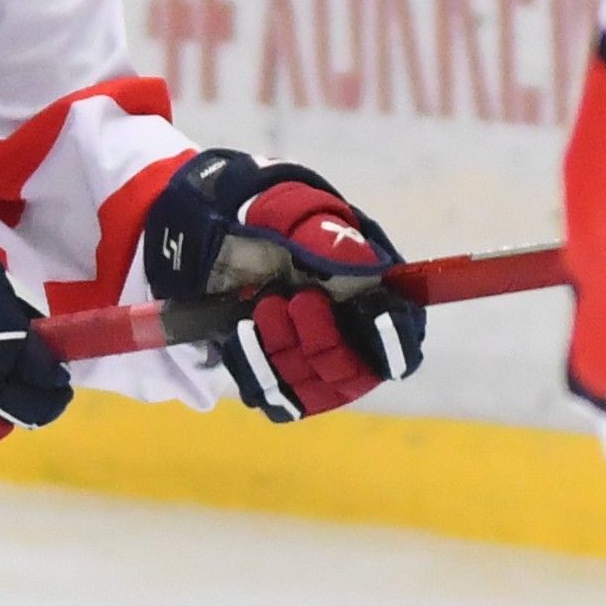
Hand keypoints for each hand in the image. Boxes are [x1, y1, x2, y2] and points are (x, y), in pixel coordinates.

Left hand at [139, 150, 421, 420]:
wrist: (202, 227)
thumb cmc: (256, 213)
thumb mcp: (285, 209)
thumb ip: (321, 235)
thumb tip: (359, 260)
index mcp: (368, 286)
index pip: (403, 329)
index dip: (395, 336)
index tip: (369, 315)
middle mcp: (346, 330)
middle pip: (355, 370)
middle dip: (322, 342)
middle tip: (289, 303)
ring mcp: (309, 356)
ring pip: (313, 389)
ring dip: (284, 356)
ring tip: (258, 311)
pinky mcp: (274, 372)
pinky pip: (275, 396)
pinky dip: (256, 372)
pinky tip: (239, 337)